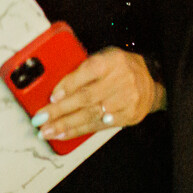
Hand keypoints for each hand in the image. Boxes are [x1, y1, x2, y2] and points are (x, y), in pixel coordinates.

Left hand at [31, 47, 166, 142]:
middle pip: (86, 97)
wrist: (152, 81)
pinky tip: (63, 134)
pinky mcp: (127, 116)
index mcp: (112, 61)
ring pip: (91, 114)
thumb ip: (83, 69)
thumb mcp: (104, 58)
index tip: (51, 97)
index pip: (88, 72)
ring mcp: (125, 100)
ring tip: (47, 131)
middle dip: (60, 111)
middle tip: (41, 119)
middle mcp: (120, 80)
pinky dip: (78, 130)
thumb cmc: (120, 68)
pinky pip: (98, 126)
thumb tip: (56, 88)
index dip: (69, 85)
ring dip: (66, 125)